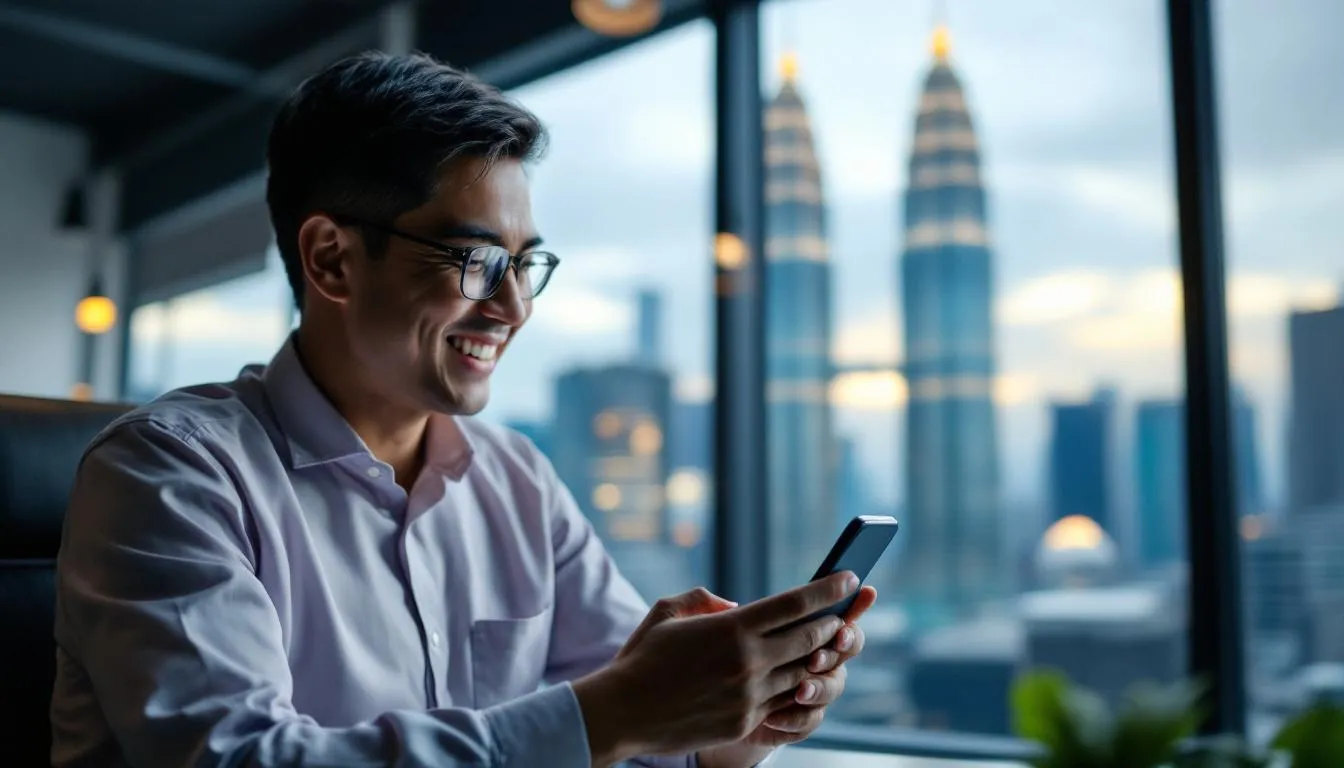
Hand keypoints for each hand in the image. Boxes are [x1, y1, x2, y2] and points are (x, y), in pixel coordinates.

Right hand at [572, 572, 861, 766]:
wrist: (621, 712)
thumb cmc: (641, 658)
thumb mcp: (668, 612)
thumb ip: (705, 600)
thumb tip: (736, 606)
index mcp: (732, 628)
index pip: (796, 603)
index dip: (828, 590)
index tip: (850, 578)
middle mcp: (748, 661)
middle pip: (810, 637)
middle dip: (833, 623)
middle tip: (843, 614)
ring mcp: (749, 696)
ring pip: (803, 673)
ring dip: (817, 658)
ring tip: (825, 647)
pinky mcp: (744, 722)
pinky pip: (783, 703)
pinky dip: (795, 688)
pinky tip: (797, 678)